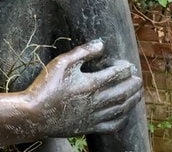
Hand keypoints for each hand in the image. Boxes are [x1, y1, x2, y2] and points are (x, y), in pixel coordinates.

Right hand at [24, 39, 142, 137]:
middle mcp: (96, 101)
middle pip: (123, 92)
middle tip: (138, 78)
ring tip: (137, 93)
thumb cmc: (45, 86)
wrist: (34, 114)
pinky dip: (123, 119)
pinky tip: (124, 113)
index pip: (117, 74)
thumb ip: (82, 52)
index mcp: (90, 84)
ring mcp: (94, 116)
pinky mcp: (89, 127)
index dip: (125, 68)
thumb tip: (101, 44)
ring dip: (133, 100)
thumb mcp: (61, 63)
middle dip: (134, 84)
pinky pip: (112, 125)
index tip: (126, 64)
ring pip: (121, 108)